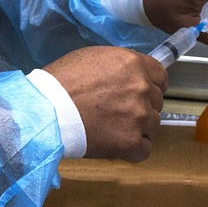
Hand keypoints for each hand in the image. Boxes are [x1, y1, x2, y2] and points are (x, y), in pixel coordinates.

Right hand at [44, 46, 165, 161]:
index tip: (139, 92)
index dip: (150, 85)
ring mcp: (140, 117)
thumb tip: (131, 75)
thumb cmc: (61, 81)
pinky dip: (131, 149)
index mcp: (133, 64)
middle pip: (156, 101)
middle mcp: (142, 88)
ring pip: (153, 125)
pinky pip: (144, 149)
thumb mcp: (93, 58)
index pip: (161, 76)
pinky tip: (114, 143)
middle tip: (117, 110)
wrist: (46, 110)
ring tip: (111, 128)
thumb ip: (120, 66)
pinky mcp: (132, 142)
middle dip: (141, 106)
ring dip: (137, 127)